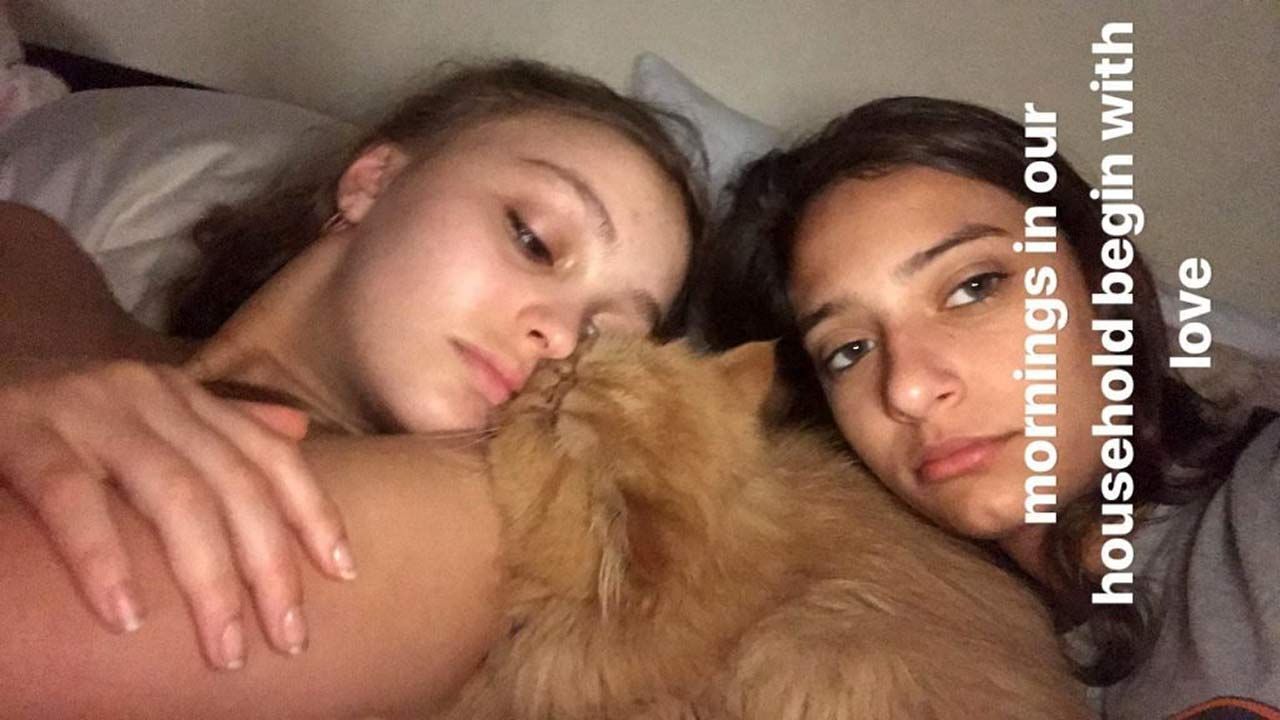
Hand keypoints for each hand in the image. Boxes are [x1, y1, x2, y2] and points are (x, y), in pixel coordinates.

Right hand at [0, 360, 356, 669]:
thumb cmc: (64, 412)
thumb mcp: (147, 411)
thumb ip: (219, 424)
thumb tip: (298, 433)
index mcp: (184, 397)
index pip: (270, 455)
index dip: (313, 512)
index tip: (345, 572)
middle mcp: (150, 395)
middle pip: (233, 484)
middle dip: (269, 566)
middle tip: (289, 637)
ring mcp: (89, 409)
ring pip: (173, 495)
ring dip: (208, 578)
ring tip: (225, 647)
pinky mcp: (24, 430)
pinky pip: (71, 498)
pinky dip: (102, 558)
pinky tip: (125, 617)